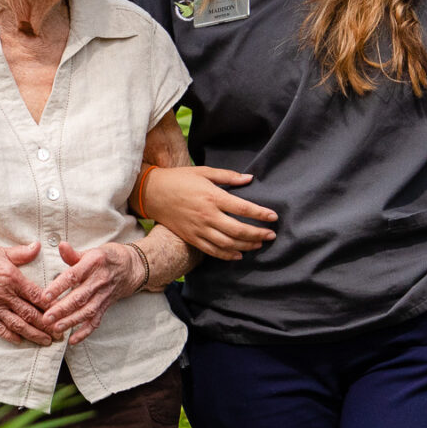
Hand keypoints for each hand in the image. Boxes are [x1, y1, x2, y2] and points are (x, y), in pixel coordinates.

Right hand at [0, 238, 53, 343]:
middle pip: (30, 314)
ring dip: (33, 334)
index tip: (64, 312)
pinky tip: (19, 341)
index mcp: (11, 277)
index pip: (36, 296)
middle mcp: (3, 294)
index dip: (51, 307)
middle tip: (60, 334)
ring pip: (17, 324)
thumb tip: (38, 247)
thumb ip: (21, 253)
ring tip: (45, 341)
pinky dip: (9, 336)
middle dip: (47, 326)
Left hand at [36, 241, 146, 345]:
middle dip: (62, 309)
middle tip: (46, 318)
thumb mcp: (91, 252)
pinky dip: (85, 332)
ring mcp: (103, 295)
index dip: (59, 287)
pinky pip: (96, 321)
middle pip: (79, 297)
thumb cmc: (105, 258)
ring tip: (55, 328)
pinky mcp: (106, 306)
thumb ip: (73, 254)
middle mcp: (99, 280)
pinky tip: (72, 340)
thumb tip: (60, 245)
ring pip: (87, 311)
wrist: (131, 268)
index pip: (73, 276)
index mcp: (93, 263)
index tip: (45, 296)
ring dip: (71, 321)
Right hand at [139, 165, 276, 260]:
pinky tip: (238, 255)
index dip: (260, 214)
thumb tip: (249, 179)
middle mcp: (207, 215)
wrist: (152, 193)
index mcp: (212, 196)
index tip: (273, 217)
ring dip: (246, 246)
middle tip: (271, 235)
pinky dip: (227, 255)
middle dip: (258, 234)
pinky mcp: (191, 237)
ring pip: (228, 244)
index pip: (243, 208)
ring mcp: (199, 229)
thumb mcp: (204, 172)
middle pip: (238, 230)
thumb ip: (228, 176)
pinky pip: (212, 250)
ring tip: (258, 244)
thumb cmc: (179, 179)